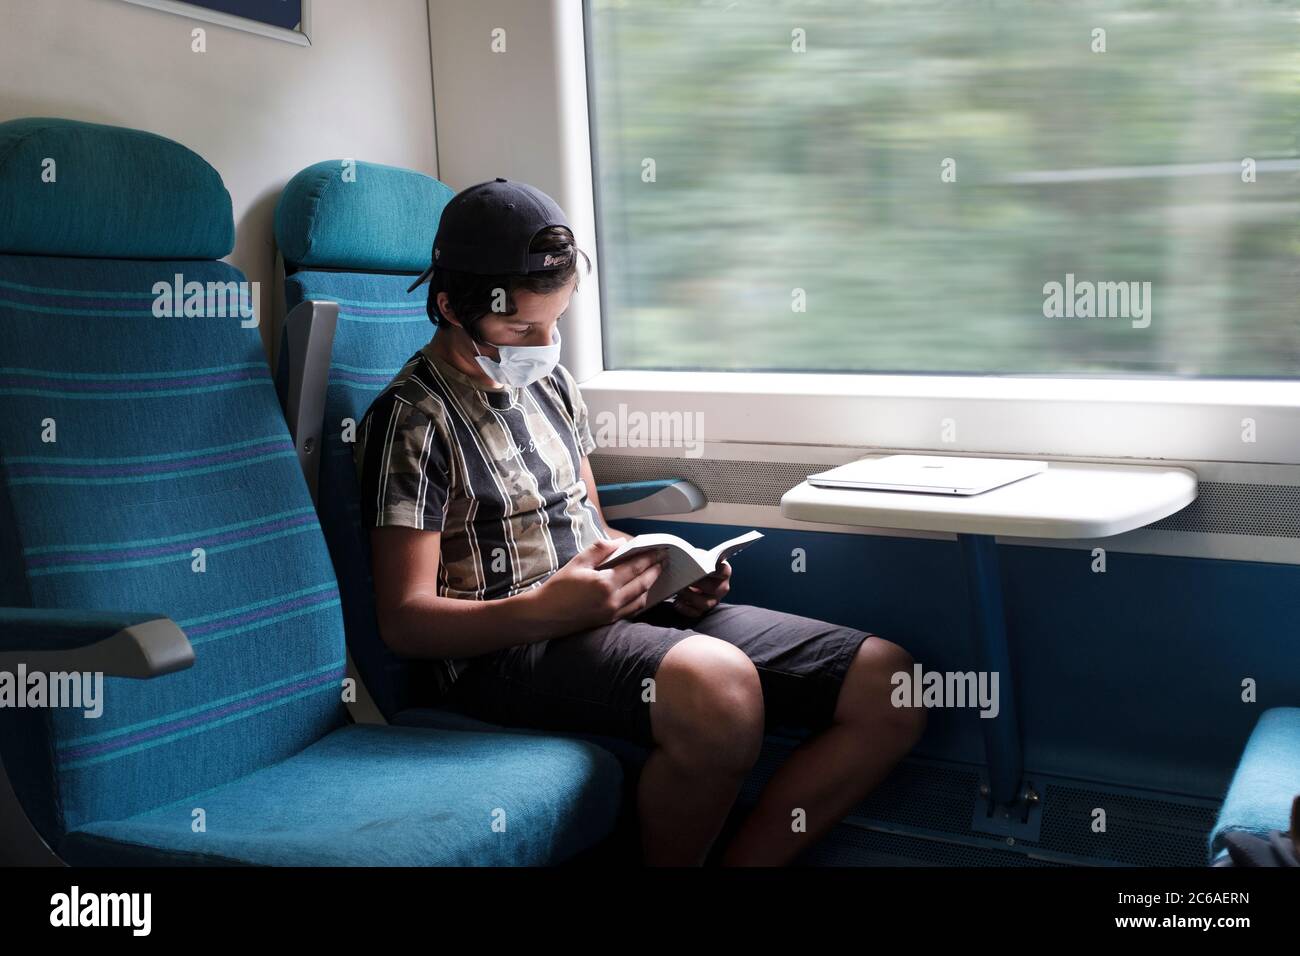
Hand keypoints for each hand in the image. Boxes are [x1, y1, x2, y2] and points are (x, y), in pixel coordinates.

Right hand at [529, 538, 668, 632]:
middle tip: (664, 560)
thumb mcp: (577, 562)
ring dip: (651, 586)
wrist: (544, 616)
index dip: (649, 558)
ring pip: (641, 599)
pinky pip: (632, 610)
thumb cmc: (558, 587)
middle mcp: (613, 600)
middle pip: (642, 583)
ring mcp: (612, 613)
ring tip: (656, 574)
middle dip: (655, 570)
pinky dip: (641, 599)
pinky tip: (643, 592)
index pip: (635, 567)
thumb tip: (619, 542)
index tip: (659, 550)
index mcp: (605, 583)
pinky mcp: (609, 621)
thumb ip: (600, 550)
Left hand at [671, 559, 730, 618]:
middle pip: (715, 589)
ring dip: (691, 597)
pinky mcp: (702, 610)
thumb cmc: (693, 564)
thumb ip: (697, 558)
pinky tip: (677, 602)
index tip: (702, 567)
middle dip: (699, 585)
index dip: (713, 569)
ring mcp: (713, 600)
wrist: (686, 574)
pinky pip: (696, 613)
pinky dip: (686, 608)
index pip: (724, 571)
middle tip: (686, 579)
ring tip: (679, 590)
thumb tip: (690, 560)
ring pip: (706, 603)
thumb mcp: (696, 557)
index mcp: (723, 572)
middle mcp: (722, 587)